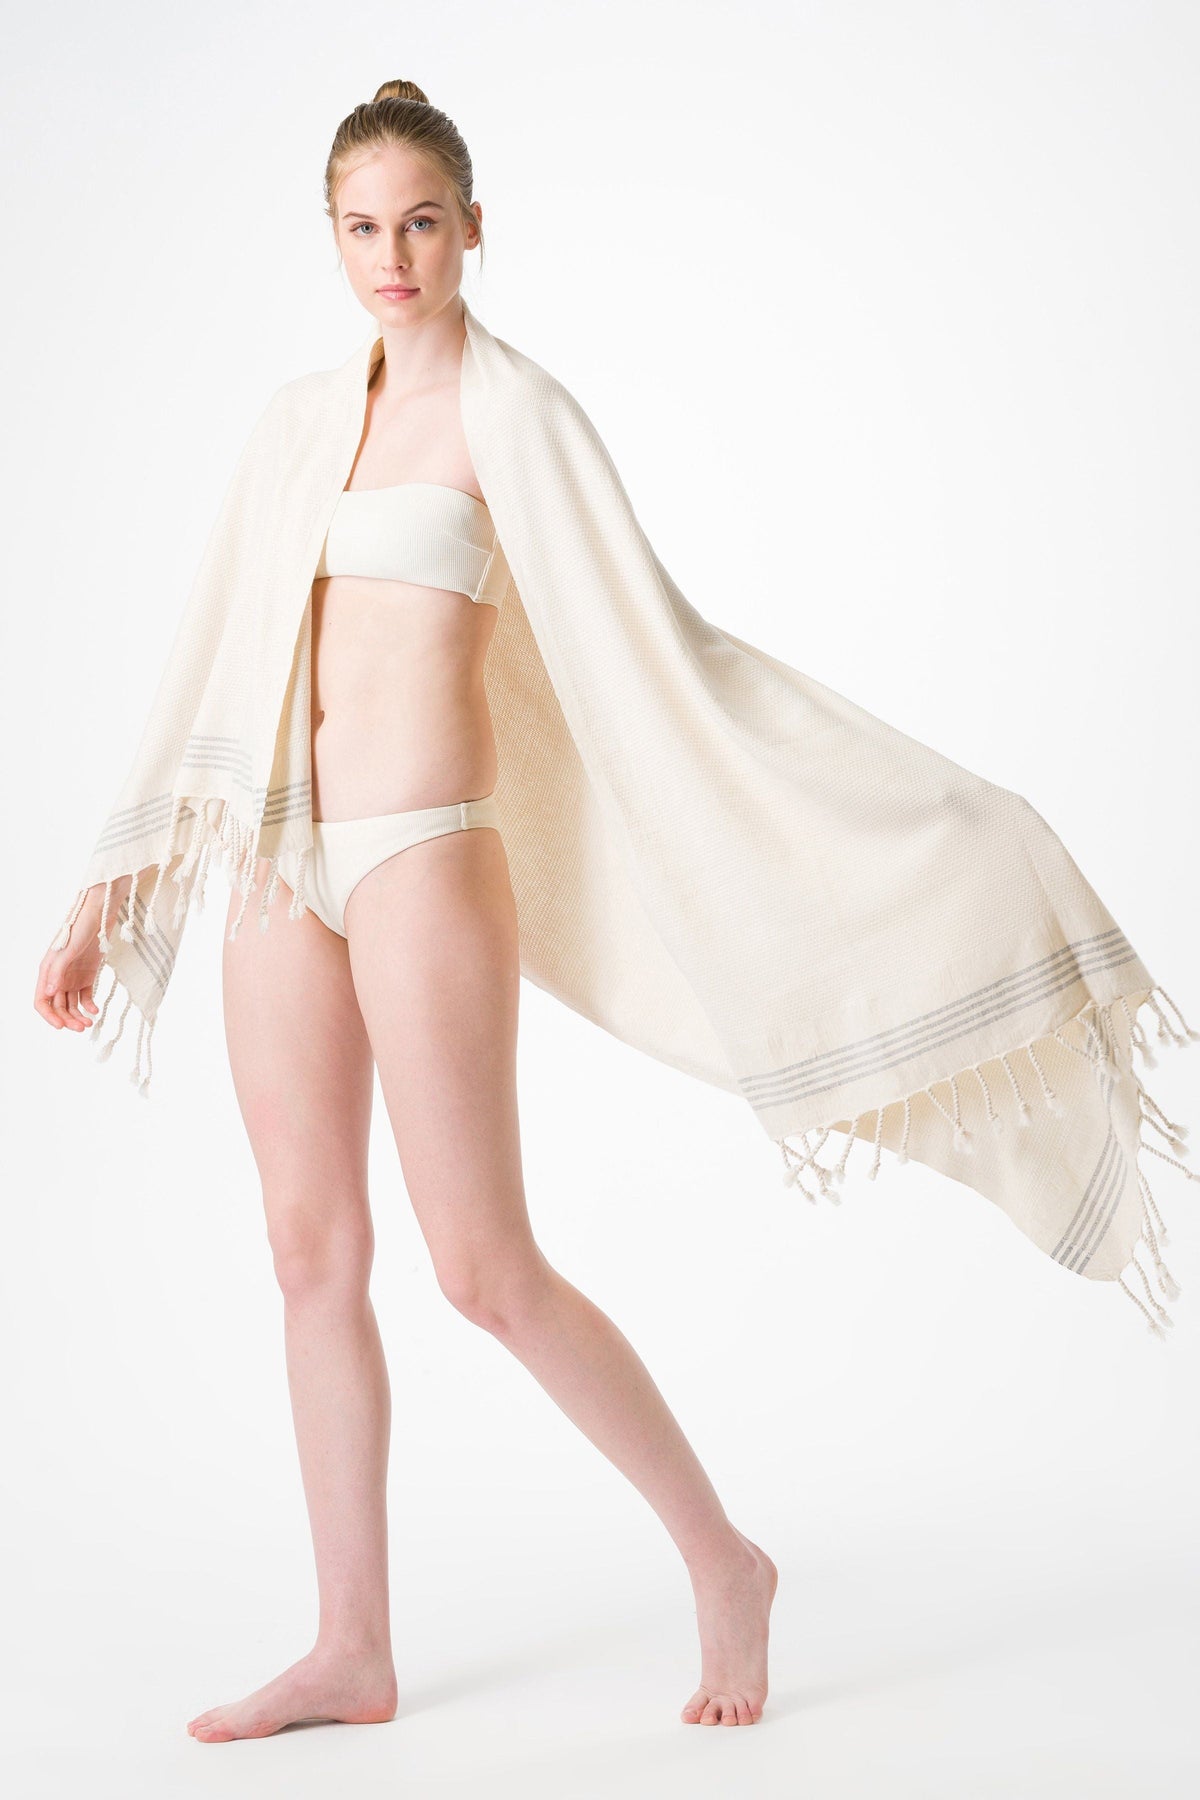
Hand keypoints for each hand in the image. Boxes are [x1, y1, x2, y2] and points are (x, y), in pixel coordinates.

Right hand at [35, 901, 107, 1032]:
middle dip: (67, 1019)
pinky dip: (89, 1005)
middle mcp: (57, 976)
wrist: (100, 913)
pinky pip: (85, 995)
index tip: (61, 1026)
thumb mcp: (68, 949)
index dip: (49, 1015)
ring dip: (78, 1015)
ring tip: (89, 1023)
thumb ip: (58, 971)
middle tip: (82, 1028)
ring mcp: (72, 976)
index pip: (42, 1000)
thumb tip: (50, 993)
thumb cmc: (80, 926)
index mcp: (47, 971)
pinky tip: (95, 1010)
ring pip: (71, 1003)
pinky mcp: (87, 974)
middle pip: (58, 1006)